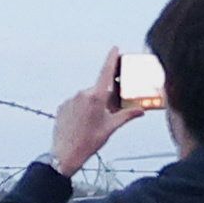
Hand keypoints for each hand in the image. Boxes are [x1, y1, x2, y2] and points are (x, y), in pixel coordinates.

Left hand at [47, 48, 143, 177]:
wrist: (65, 154)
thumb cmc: (89, 142)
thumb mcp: (111, 127)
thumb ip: (127, 115)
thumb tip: (141, 110)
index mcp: (96, 97)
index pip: (106, 72)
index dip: (111, 59)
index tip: (115, 48)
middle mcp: (82, 94)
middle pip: (98, 90)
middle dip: (105, 98)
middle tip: (108, 113)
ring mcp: (70, 100)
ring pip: (86, 98)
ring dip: (92, 105)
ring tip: (92, 123)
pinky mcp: (62, 106)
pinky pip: (76, 104)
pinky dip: (81, 110)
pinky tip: (82, 123)